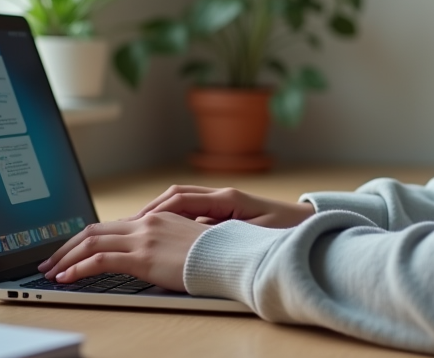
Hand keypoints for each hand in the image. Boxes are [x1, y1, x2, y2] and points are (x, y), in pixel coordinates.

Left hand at [36, 212, 206, 290]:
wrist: (230, 257)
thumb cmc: (216, 255)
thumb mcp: (186, 245)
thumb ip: (166, 245)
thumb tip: (152, 258)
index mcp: (156, 218)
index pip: (111, 225)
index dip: (86, 238)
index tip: (71, 250)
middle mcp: (146, 223)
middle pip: (94, 230)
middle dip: (67, 246)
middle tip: (50, 260)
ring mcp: (143, 238)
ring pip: (91, 242)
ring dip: (65, 257)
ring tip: (50, 271)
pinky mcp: (142, 257)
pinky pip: (99, 260)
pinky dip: (77, 268)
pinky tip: (66, 278)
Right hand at [131, 185, 315, 227]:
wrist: (306, 223)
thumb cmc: (285, 230)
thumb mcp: (257, 234)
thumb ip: (229, 234)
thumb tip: (200, 239)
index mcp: (226, 198)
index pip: (182, 199)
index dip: (157, 210)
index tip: (137, 223)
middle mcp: (221, 195)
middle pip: (175, 196)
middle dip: (149, 210)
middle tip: (127, 225)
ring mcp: (221, 201)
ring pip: (180, 202)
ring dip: (158, 213)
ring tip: (136, 229)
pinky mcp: (224, 211)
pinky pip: (191, 212)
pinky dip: (171, 219)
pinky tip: (161, 234)